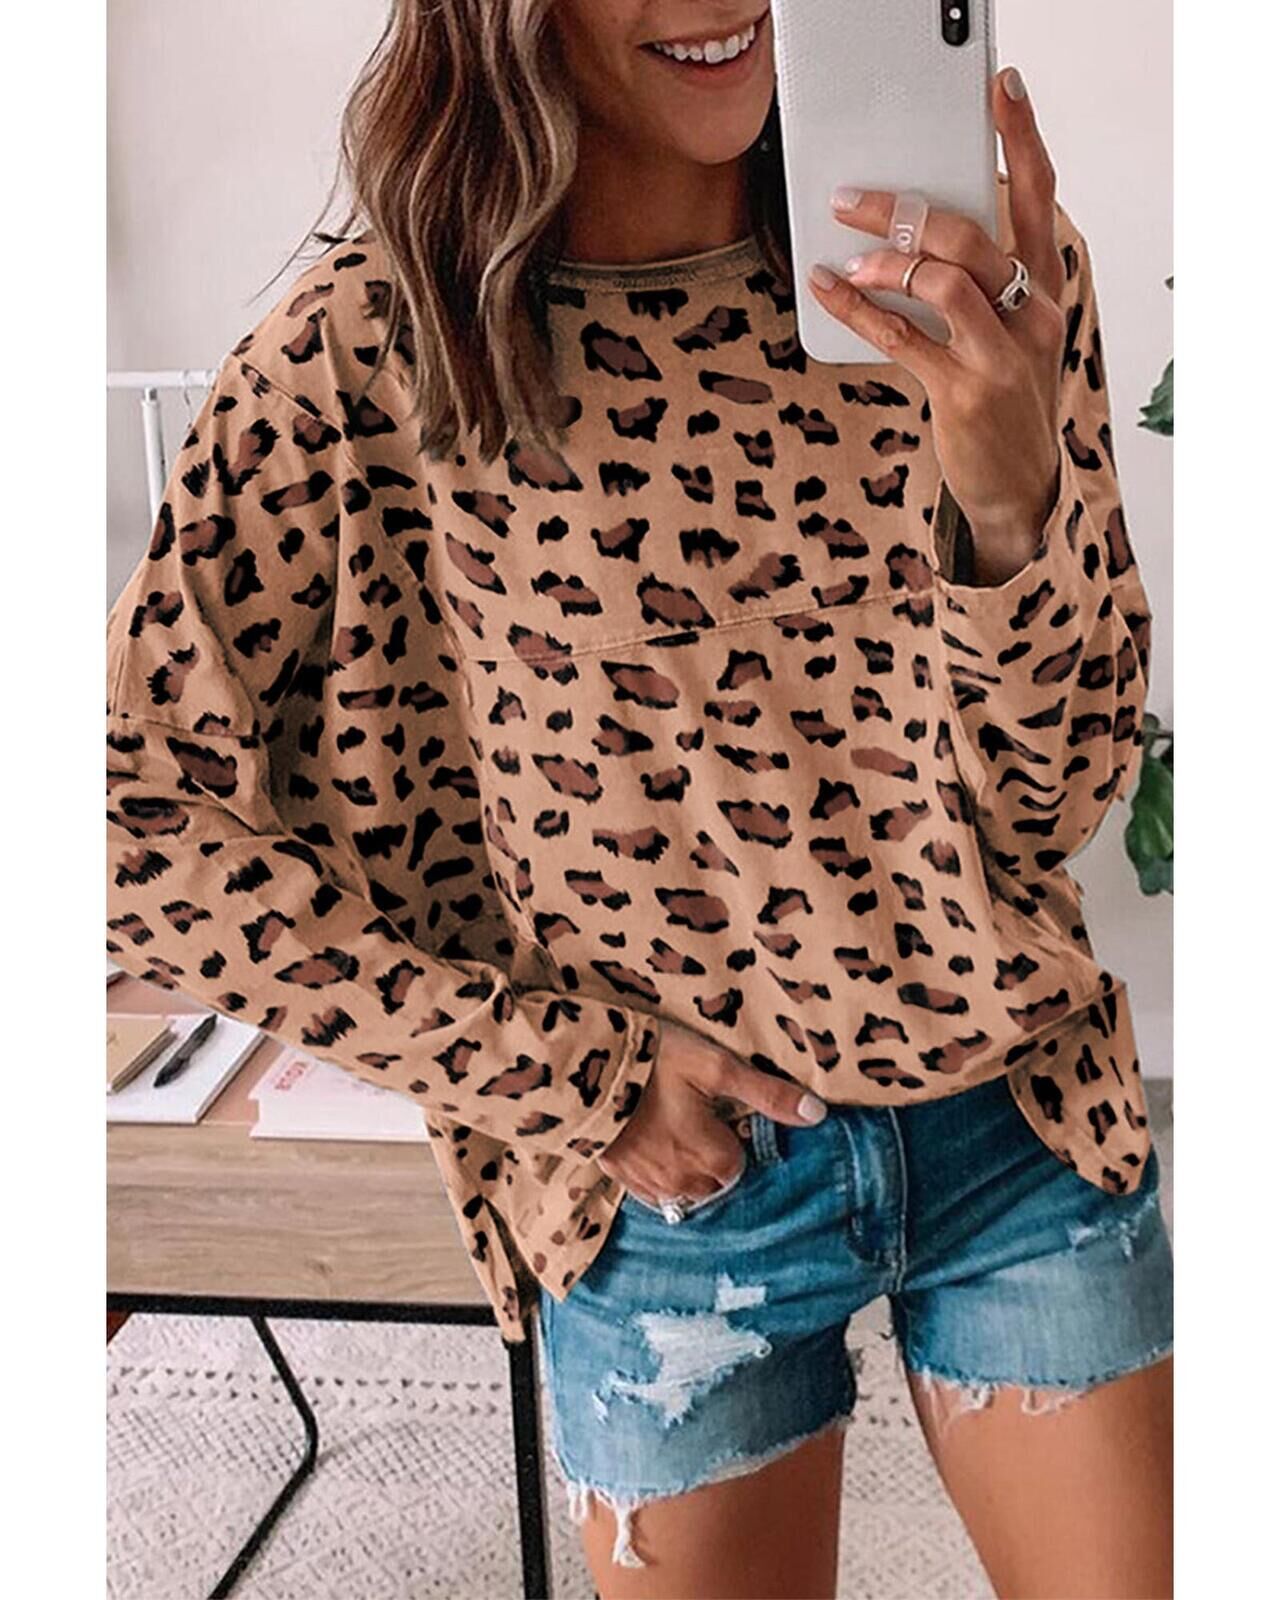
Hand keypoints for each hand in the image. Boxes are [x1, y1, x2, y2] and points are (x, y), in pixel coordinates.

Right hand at [598, 1017, 828, 1208]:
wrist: (583, 1069)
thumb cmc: (655, 1063)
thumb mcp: (716, 1067)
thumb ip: (767, 1094)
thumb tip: (818, 1114)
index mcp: (712, 1157)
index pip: (739, 1164)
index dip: (734, 1137)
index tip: (721, 1113)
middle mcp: (683, 1181)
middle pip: (712, 1182)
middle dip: (712, 1159)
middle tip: (698, 1119)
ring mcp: (649, 1183)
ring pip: (683, 1191)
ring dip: (685, 1170)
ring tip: (675, 1132)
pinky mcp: (620, 1177)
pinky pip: (651, 1193)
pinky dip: (658, 1176)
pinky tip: (650, 1147)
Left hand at [808, 66, 1067, 583]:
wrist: (1020, 488)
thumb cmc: (1004, 400)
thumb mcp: (1008, 336)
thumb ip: (975, 286)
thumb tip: (905, 237)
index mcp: (1046, 289)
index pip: (1039, 197)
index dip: (1022, 139)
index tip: (1002, 89)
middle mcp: (1033, 315)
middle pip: (972, 236)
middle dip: (905, 211)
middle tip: (852, 198)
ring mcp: (1002, 355)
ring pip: (944, 282)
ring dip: (885, 265)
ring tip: (847, 262)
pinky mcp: (965, 393)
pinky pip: (903, 340)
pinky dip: (859, 312)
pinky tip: (828, 292)